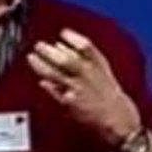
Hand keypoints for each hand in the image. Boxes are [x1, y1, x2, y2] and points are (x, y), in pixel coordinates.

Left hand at [27, 28, 139, 144]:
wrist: (120, 120)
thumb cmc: (110, 96)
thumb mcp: (102, 72)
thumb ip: (83, 58)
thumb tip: (60, 45)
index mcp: (99, 66)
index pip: (87, 47)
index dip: (74, 38)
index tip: (63, 32)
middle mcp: (90, 76)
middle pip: (68, 60)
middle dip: (50, 52)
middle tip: (38, 45)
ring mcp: (80, 89)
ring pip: (58, 74)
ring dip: (43, 65)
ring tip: (32, 58)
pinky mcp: (73, 103)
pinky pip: (57, 92)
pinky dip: (49, 86)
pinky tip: (42, 82)